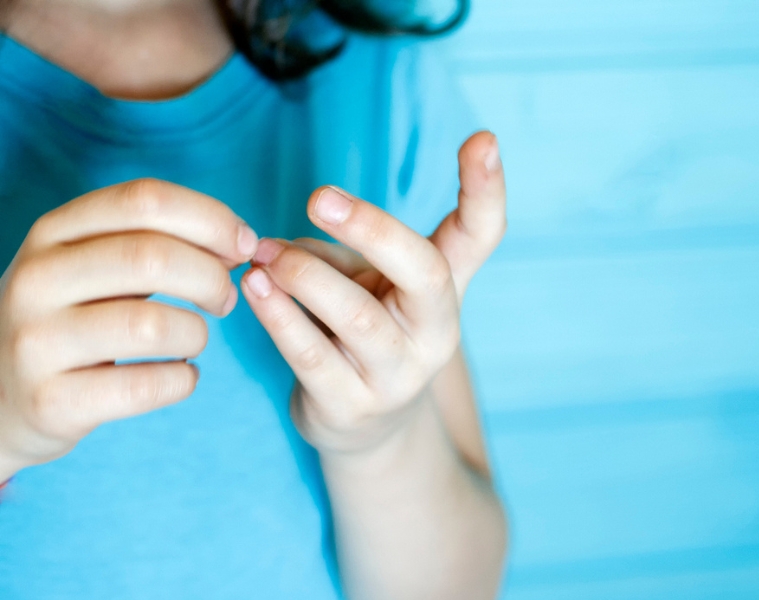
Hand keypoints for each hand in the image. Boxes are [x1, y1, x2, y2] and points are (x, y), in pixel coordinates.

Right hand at [0, 179, 257, 478]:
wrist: (1, 397)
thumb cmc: (74, 317)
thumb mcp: (95, 264)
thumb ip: (160, 241)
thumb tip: (242, 242)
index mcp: (54, 232)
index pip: (145, 200)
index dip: (211, 218)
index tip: (244, 245)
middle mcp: (37, 279)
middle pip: (153, 257)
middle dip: (212, 277)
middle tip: (225, 299)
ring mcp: (36, 342)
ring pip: (153, 326)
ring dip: (197, 333)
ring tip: (194, 338)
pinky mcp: (51, 402)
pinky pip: (146, 387)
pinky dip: (183, 380)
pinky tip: (181, 375)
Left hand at [241, 131, 505, 454]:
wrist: (364, 425)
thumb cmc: (362, 333)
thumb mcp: (367, 284)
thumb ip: (340, 254)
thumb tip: (283, 248)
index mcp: (444, 289)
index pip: (481, 235)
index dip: (486, 189)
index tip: (484, 138)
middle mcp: (436, 332)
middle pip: (427, 272)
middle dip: (373, 228)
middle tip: (317, 198)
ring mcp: (399, 375)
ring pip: (359, 316)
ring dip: (305, 275)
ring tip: (265, 254)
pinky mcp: (353, 407)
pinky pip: (312, 356)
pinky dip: (278, 315)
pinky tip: (254, 288)